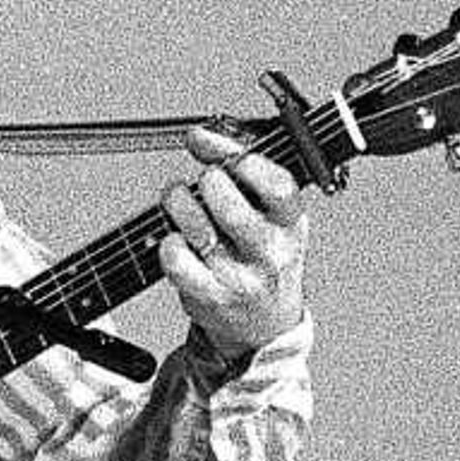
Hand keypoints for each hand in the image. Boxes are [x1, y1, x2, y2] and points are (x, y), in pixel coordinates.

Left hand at [157, 123, 309, 361]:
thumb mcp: (274, 217)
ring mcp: (240, 276)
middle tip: (202, 180)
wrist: (263, 325)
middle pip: (229, 204)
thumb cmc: (263, 258)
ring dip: (177, 203)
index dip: (243, 159)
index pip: (277, 186)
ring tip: (179, 200)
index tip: (216, 148)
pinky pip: (175, 258)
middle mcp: (270, 251)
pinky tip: (176, 240)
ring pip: (196, 227)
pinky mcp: (210, 295)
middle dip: (207, 181)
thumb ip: (247, 175)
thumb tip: (202, 136)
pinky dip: (167, 243)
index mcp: (292, 224)